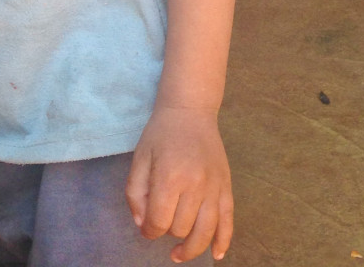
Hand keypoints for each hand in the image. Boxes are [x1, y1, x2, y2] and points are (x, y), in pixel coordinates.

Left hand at [125, 106, 233, 262]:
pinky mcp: (226, 186)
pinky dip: (223, 241)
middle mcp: (195, 185)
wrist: (190, 110)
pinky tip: (216, 255)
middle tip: (160, 220)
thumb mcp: (140, 158)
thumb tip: (142, 224)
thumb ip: (135, 193)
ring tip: (178, 253)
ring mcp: (214, 187)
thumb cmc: (161, 133)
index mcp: (170, 177)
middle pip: (180, 228)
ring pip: (205, 232)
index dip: (149, 230)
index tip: (145, 227)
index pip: (159, 222)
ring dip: (191, 248)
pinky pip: (228, 221)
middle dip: (167, 231)